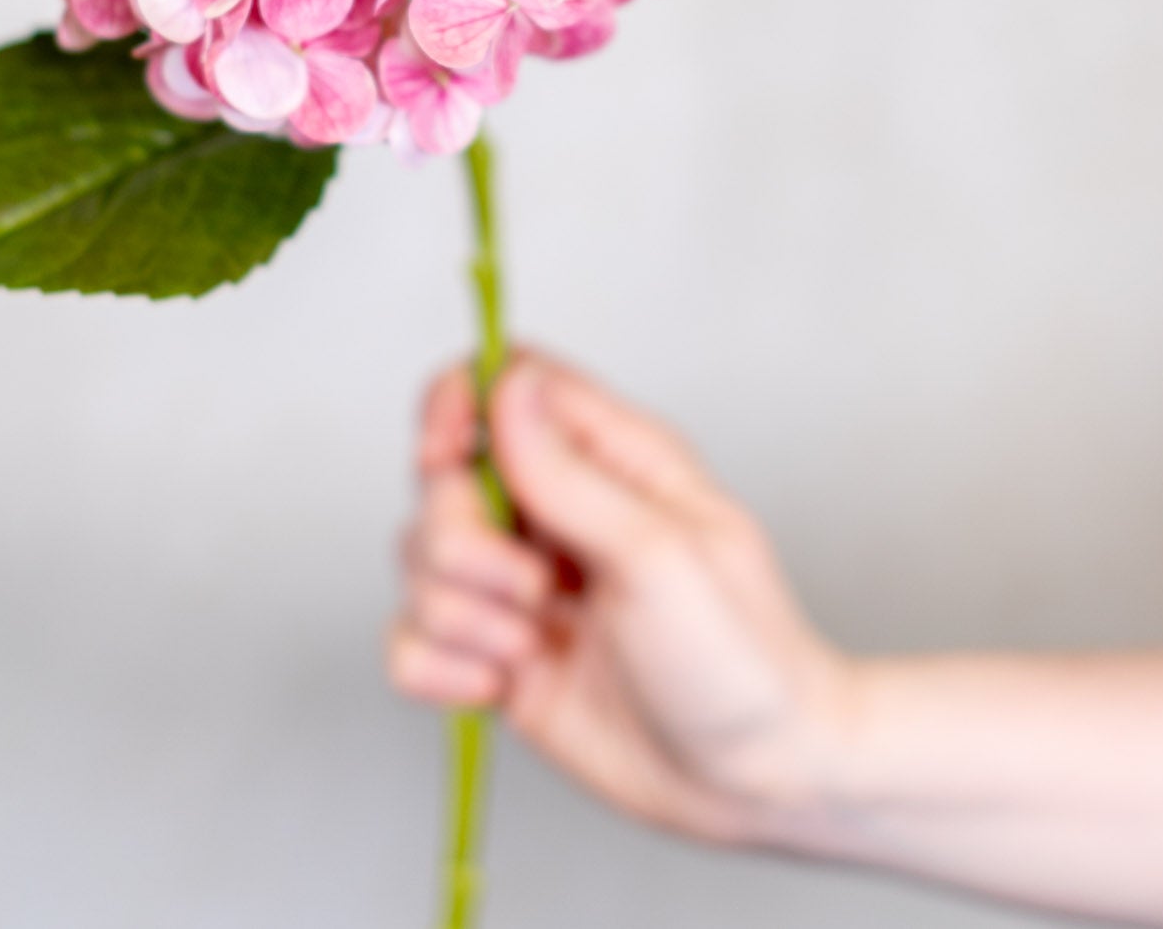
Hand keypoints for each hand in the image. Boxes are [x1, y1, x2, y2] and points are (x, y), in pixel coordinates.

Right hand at [388, 353, 856, 846]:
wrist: (753, 782)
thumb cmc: (740, 658)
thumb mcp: (657, 554)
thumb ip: (568, 474)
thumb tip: (506, 386)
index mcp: (609, 458)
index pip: (503, 380)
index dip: (455, 403)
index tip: (443, 456)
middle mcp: (554, 510)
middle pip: (441, 478)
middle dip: (460, 542)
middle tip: (530, 589)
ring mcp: (519, 584)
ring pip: (418, 560)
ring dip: (458, 613)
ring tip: (529, 648)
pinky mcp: (494, 653)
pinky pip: (410, 640)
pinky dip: (435, 668)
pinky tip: (495, 687)